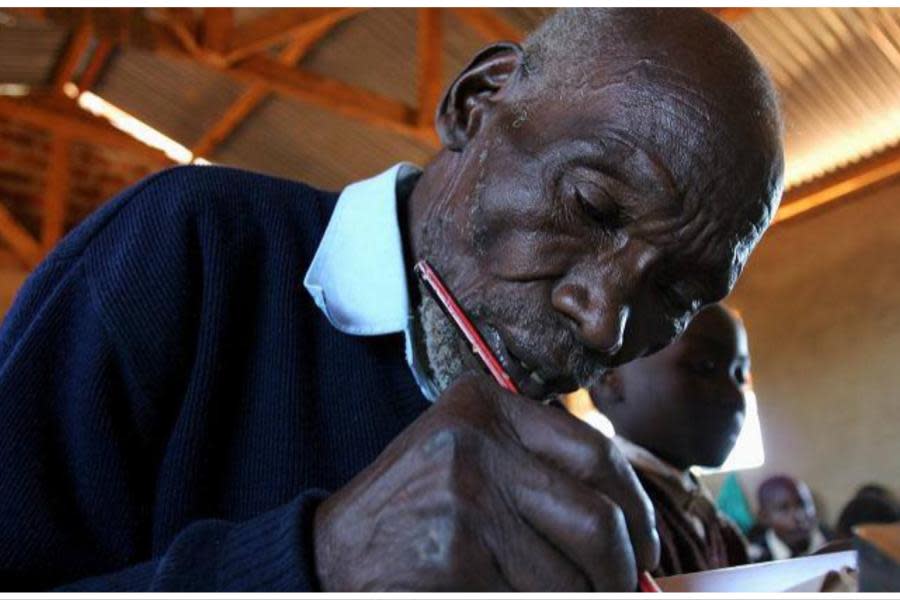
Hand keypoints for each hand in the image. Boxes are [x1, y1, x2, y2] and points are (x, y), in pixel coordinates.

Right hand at [313, 372, 658, 590]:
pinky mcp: (455, 554)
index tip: (645, 545)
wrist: (332, 555)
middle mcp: (475, 440)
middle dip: (621, 571)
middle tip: (621, 591)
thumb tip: (635, 530)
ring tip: (556, 597)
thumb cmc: (416, 510)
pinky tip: (504, 598)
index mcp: (485, 404)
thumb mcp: (471, 460)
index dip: (636, 507)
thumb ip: (541, 473)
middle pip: (597, 519)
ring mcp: (464, 497)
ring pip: (571, 575)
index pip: (596, 452)